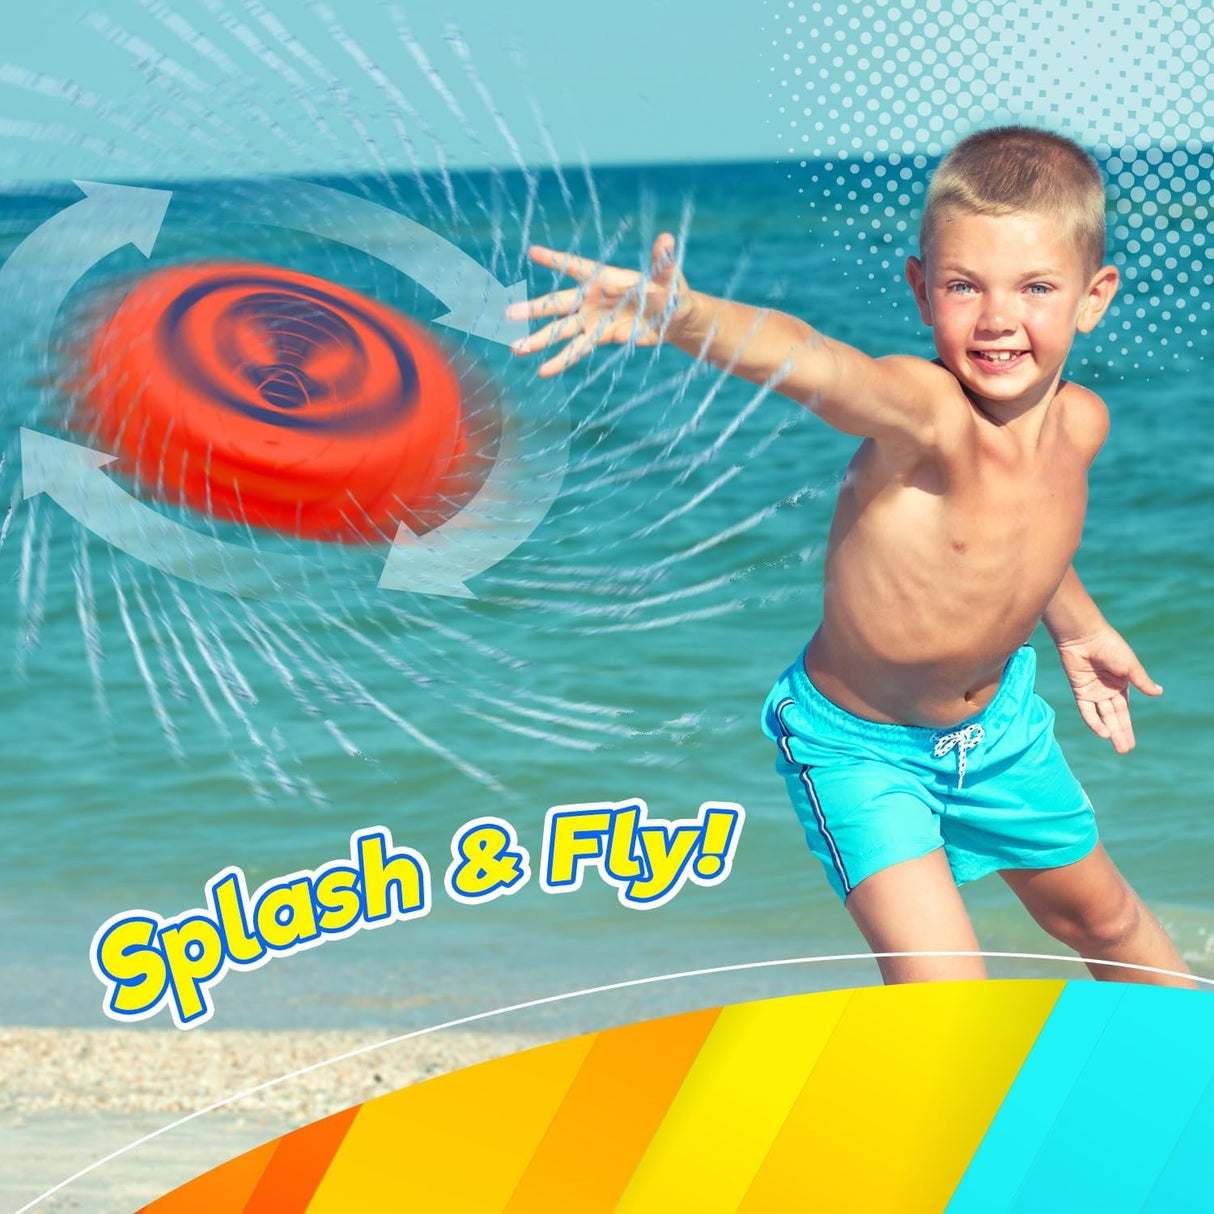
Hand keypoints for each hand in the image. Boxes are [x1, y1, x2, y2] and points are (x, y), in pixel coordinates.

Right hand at [506, 233, 691, 375]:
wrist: (674, 318)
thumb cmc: (673, 291)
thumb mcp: (669, 278)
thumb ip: (663, 262)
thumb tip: (666, 239)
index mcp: (606, 277)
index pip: (576, 266)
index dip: (556, 260)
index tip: (532, 252)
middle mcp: (593, 297)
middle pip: (558, 304)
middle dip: (534, 310)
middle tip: (508, 314)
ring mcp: (593, 318)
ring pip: (560, 330)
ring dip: (539, 340)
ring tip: (516, 349)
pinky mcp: (599, 337)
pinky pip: (576, 350)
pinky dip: (561, 361)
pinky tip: (543, 371)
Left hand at [1055, 625, 1161, 752]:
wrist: (1085, 637)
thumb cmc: (1110, 647)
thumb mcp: (1130, 666)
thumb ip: (1141, 681)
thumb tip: (1158, 693)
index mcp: (1121, 684)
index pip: (1124, 710)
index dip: (1127, 727)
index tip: (1132, 743)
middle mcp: (1107, 690)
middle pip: (1114, 716)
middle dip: (1121, 733)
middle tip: (1125, 750)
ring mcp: (1093, 690)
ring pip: (1103, 715)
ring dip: (1110, 730)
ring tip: (1118, 747)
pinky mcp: (1080, 689)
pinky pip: (1087, 709)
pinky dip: (1094, 721)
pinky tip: (1103, 733)